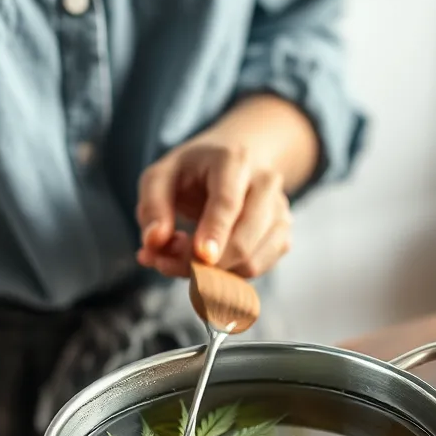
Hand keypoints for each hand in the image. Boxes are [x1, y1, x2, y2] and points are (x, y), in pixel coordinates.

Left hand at [135, 139, 293, 278]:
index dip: (214, 232)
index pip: (228, 202)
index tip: (201, 257)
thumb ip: (152, 207)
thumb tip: (153, 243)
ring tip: (185, 256)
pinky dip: (228, 276)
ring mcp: (279, 210)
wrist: (235, 160)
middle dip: (202, 264)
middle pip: (243, 240)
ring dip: (212, 274)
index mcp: (233, 160)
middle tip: (166, 260)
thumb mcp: (160, 176)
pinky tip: (209, 260)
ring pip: (252, 261)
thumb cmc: (194, 170)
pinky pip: (257, 269)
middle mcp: (264, 183)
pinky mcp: (283, 234)